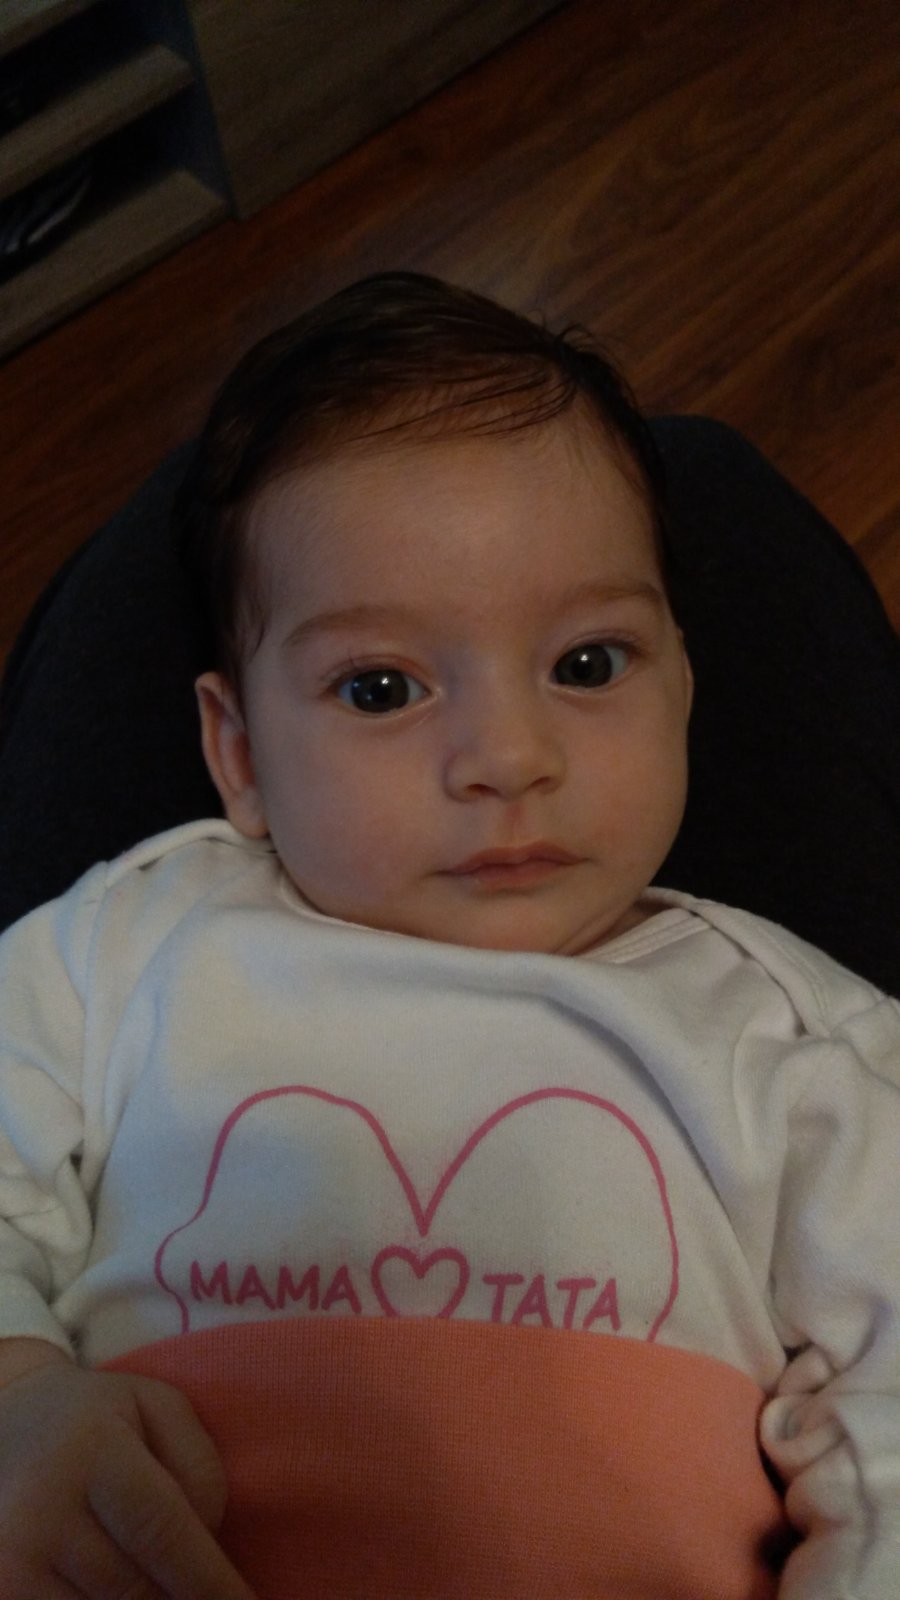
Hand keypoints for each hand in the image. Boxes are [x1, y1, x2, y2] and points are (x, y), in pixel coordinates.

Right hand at [0, 1347, 255, 1597]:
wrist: (3, 1420)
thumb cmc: (94, 1416)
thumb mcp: (158, 1407)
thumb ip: (200, 1466)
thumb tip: (209, 1541)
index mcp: (90, 1449)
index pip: (163, 1532)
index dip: (210, 1581)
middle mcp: (41, 1507)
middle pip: (136, 1586)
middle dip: (180, 1599)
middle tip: (207, 1593)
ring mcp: (12, 1558)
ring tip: (160, 1580)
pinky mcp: (0, 1588)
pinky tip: (119, 1587)